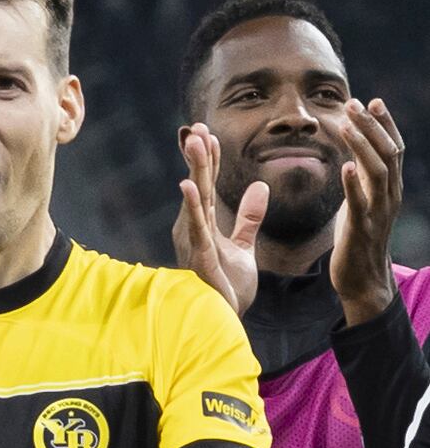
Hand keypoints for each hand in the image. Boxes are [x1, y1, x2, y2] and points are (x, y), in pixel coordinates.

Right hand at [175, 124, 267, 313]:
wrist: (225, 320)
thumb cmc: (228, 287)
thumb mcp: (244, 246)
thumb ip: (249, 218)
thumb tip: (259, 187)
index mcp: (205, 226)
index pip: (208, 186)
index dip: (209, 160)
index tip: (209, 133)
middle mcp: (195, 230)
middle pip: (199, 186)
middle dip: (199, 156)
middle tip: (197, 127)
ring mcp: (194, 242)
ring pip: (196, 199)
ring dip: (194, 170)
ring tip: (193, 144)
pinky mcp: (199, 257)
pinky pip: (196, 226)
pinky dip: (192, 205)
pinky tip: (188, 185)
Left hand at [335, 97, 405, 326]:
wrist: (362, 278)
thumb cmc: (358, 238)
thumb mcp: (361, 201)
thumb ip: (361, 179)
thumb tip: (354, 154)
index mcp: (389, 187)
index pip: (392, 148)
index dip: (384, 124)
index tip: (371, 101)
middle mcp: (389, 195)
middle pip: (387, 153)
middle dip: (372, 126)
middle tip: (355, 104)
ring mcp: (378, 211)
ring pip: (377, 172)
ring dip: (362, 146)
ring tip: (346, 126)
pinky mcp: (362, 229)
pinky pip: (360, 203)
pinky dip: (354, 184)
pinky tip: (345, 167)